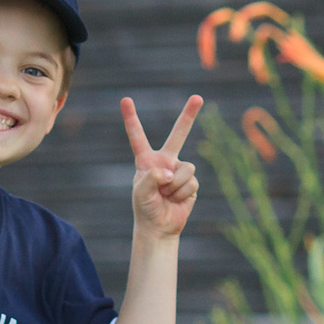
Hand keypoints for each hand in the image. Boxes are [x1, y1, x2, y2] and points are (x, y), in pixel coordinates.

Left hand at [123, 95, 202, 240]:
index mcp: (146, 160)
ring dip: (175, 187)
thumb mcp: (140, 193)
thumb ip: (151, 178)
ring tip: (166, 196)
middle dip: (189, 115)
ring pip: (186, 169)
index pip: (138, 137)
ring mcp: (180, 171)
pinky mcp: (192, 182)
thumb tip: (170, 172)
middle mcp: (165, 161)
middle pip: (179, 134)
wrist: (160, 226)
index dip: (131, 118)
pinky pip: (191, 183)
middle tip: (198, 97)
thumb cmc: (145, 208)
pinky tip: (176, 200)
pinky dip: (182, 194)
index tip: (125, 100)